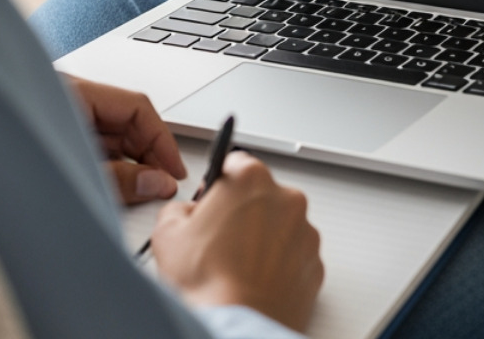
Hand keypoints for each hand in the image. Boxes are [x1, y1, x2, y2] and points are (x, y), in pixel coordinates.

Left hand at [61, 74, 185, 203]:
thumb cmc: (11, 172)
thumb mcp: (78, 175)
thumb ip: (121, 180)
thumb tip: (158, 182)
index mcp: (75, 93)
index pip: (136, 107)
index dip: (162, 140)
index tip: (175, 168)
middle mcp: (70, 100)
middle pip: (126, 122)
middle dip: (148, 155)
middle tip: (162, 184)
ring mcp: (62, 118)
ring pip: (112, 137)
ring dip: (130, 163)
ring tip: (143, 190)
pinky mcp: (58, 137)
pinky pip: (95, 146)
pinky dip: (111, 165)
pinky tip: (119, 186)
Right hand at [151, 152, 323, 333]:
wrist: (236, 324)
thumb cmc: (208, 282)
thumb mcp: (167, 231)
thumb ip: (179, 207)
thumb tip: (186, 213)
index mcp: (250, 179)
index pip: (234, 161)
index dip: (218, 183)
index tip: (212, 200)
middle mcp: (286, 199)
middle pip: (261, 194)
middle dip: (242, 212)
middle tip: (219, 240)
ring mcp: (305, 233)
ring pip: (281, 225)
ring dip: (262, 238)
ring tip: (235, 266)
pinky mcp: (315, 265)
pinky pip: (294, 255)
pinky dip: (279, 263)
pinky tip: (254, 279)